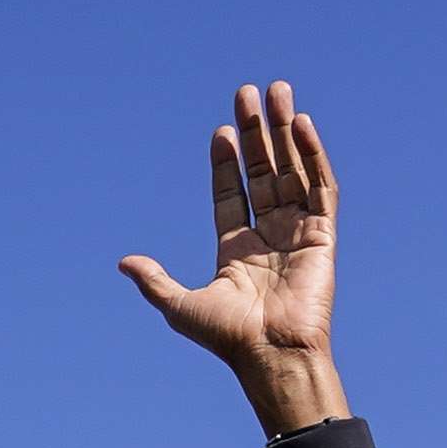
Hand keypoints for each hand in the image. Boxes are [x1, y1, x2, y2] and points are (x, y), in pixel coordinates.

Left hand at [123, 79, 345, 436]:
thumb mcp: (182, 306)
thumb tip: (123, 263)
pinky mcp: (323, 237)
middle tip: (248, 94)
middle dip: (257, 133)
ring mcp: (297, 235)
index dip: (226, 162)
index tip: (221, 131)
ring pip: (292, 171)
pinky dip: (313, 156)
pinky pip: (320, 188)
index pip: (232, 193)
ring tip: (277, 92)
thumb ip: (155, 282)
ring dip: (285, 132)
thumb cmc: (230, 339)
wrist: (273, 355)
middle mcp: (269, 238)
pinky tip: (302, 125)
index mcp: (237, 251)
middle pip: (263, 173)